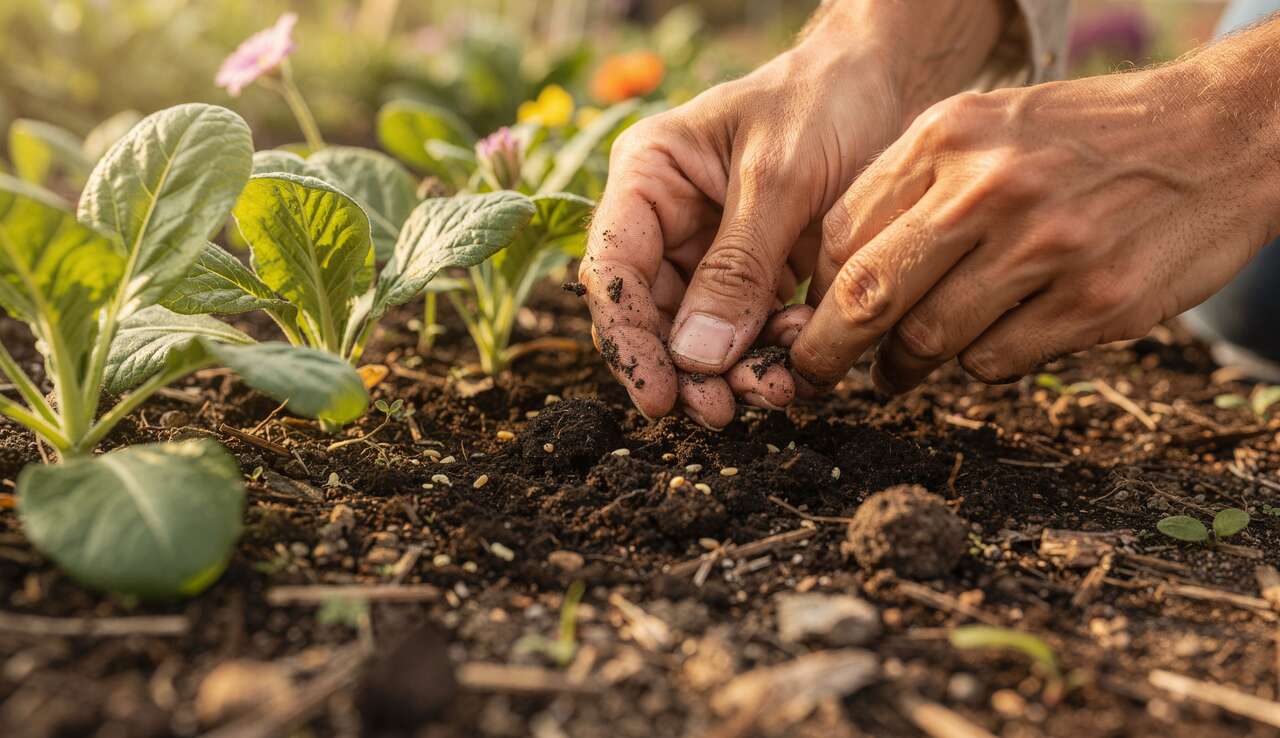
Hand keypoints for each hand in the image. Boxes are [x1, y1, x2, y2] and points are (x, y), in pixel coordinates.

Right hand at [578, 29, 906, 426]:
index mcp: (648, 177)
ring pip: (701, 335)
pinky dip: (773, 355)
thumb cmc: (825, 102)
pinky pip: (750, 332)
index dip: (628, 340)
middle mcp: (668, 220)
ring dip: (733, 371)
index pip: (614, 270)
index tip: (659, 397)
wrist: (889, 84)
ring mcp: (711, 252)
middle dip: (687, 368)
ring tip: (776, 390)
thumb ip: (737, 266)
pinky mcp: (756, 276)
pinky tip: (801, 361)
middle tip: (722, 411)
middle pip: (652, 315)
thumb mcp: (780, 178)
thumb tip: (697, 357)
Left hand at [791, 63, 1279, 392]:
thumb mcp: (987, 128)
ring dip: (904, 367)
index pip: (843, 235)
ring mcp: (1047, 248)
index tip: (810, 321)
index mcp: (948, 135)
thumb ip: (911, 188)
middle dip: (827, 351)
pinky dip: (979, 364)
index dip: (818, 292)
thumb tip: (836, 280)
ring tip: (901, 370)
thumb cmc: (1081, 139)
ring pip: (929, 341)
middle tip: (815, 375)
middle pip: (869, 295)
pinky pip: (996, 363)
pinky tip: (993, 340)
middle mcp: (991, 188)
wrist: (1218, 135)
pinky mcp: (1096, 303)